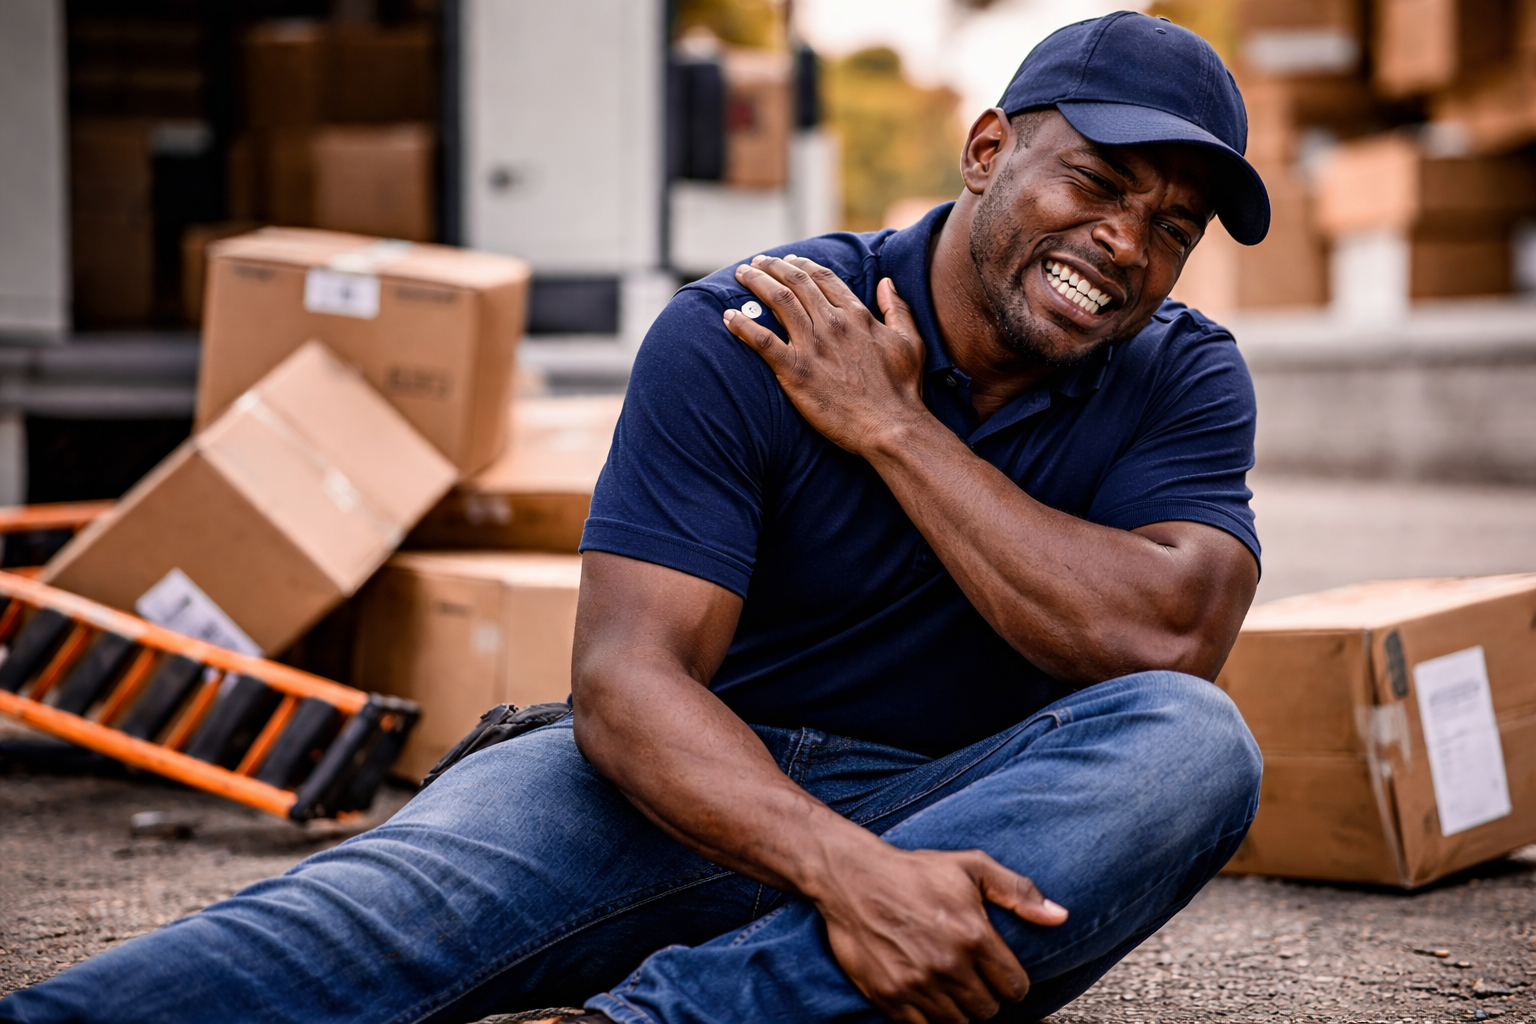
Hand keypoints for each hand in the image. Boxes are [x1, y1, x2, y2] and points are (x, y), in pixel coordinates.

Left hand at [724, 254, 928, 455]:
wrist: (891, 426)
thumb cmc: (902, 389)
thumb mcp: (910, 341)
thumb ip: (897, 309)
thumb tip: (887, 283)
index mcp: (857, 315)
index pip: (824, 279)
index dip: (804, 266)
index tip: (789, 261)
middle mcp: (832, 324)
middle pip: (797, 283)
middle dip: (774, 267)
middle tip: (758, 262)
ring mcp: (813, 346)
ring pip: (778, 301)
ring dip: (756, 283)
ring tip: (742, 275)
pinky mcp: (796, 371)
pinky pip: (762, 341)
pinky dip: (743, 326)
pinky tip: (728, 317)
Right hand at [810, 841, 1067, 1023]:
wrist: (852, 878)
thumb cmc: (914, 871)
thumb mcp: (971, 867)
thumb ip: (1018, 892)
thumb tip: (1060, 917)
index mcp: (973, 935)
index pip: (1015, 986)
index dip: (1010, 981)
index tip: (998, 972)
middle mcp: (948, 964)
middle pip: (988, 1009)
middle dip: (985, 995)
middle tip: (971, 976)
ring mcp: (917, 984)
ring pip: (959, 1023)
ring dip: (958, 1009)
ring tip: (949, 985)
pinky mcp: (890, 997)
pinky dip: (929, 1017)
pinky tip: (926, 994)